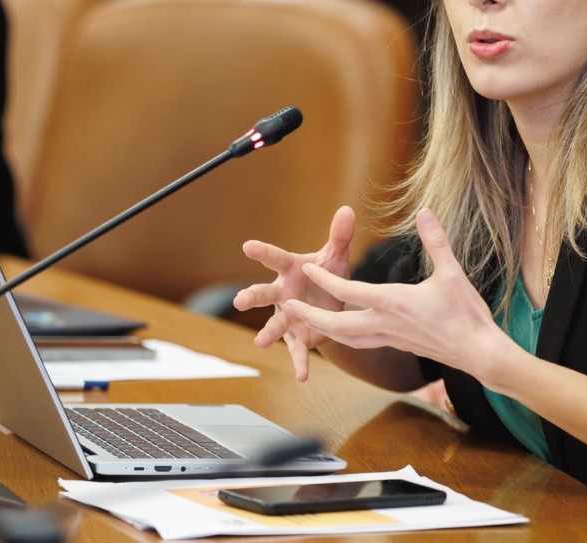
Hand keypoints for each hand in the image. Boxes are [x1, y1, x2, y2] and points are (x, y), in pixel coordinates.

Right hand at [233, 206, 354, 380]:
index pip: (275, 258)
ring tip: (260, 342)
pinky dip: (300, 363)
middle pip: (263, 293)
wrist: (333, 304)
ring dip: (267, 333)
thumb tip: (347, 210)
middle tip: (239, 300)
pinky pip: (297, 350)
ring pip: (274, 324)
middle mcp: (283, 293)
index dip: (262, 252)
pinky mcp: (297, 336)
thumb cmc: (328, 276)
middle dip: (251, 296)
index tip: (248, 245)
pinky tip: (302, 376)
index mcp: (290, 270)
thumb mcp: (335, 257)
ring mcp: (287, 316)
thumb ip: (340, 236)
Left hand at [279, 209, 509, 379]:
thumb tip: (425, 211)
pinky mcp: (398, 345)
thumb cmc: (467, 313)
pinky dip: (345, 337)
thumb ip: (436, 240)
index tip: (305, 266)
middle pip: (338, 324)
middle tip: (287, 306)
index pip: (350, 291)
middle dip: (310, 315)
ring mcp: (390, 339)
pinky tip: (341, 332)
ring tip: (304, 321)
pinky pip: (362, 343)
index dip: (325, 278)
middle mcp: (386, 324)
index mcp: (395, 303)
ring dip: (323, 329)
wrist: (478, 351)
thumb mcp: (452, 272)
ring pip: (347, 339)